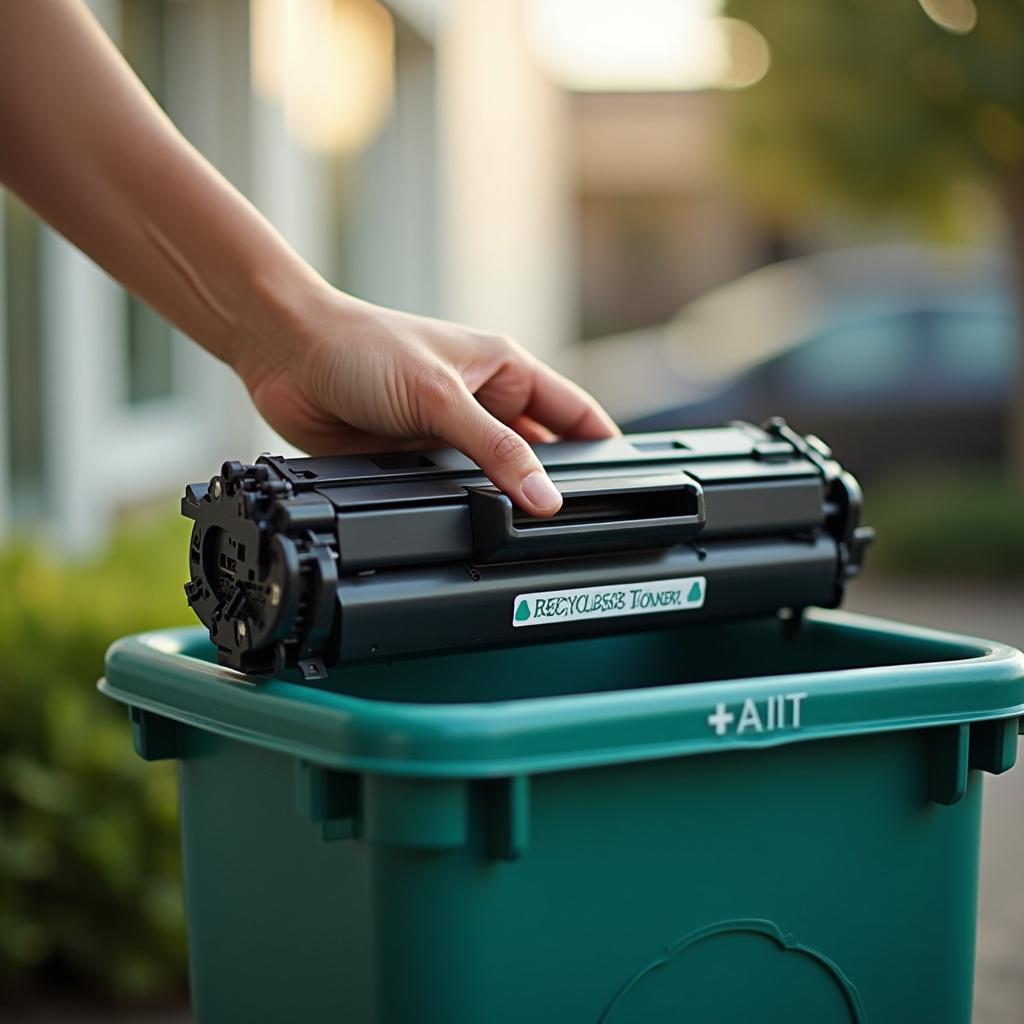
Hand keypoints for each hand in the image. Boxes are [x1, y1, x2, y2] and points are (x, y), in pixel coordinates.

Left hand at [241, 285, 619, 517]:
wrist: (288, 354)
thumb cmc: (363, 344)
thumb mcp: (440, 395)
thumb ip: (494, 448)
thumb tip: (543, 496)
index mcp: (505, 370)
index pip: (574, 412)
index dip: (603, 446)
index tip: (629, 483)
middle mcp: (483, 402)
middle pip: (539, 453)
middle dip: (555, 484)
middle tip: (575, 522)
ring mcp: (449, 434)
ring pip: (496, 479)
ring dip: (505, 499)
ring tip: (526, 531)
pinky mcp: (416, 460)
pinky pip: (453, 493)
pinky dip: (464, 509)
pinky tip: (473, 527)